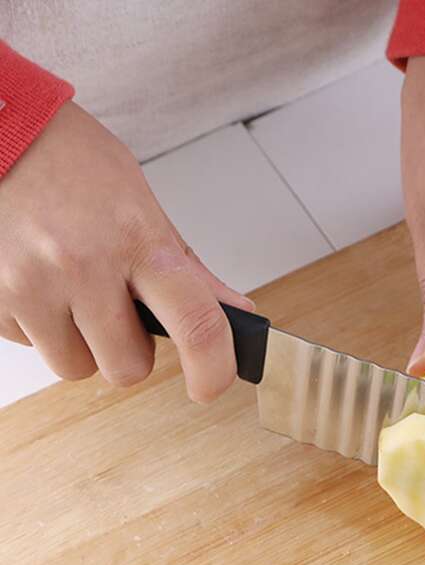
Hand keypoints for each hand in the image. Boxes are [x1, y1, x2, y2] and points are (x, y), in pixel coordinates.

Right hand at [0, 101, 253, 401]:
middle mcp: (82, 266)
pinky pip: (31, 347)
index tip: (211, 385)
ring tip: (71, 291)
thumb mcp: (137, 200)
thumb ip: (185, 264)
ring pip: (76, 367)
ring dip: (81, 343)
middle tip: (117, 309)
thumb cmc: (66, 158)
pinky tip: (37, 281)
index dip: (214, 368)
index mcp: (135, 239)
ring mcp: (31, 286)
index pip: (196, 323)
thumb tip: (233, 310)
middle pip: (127, 367)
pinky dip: (40, 326)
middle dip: (128, 349)